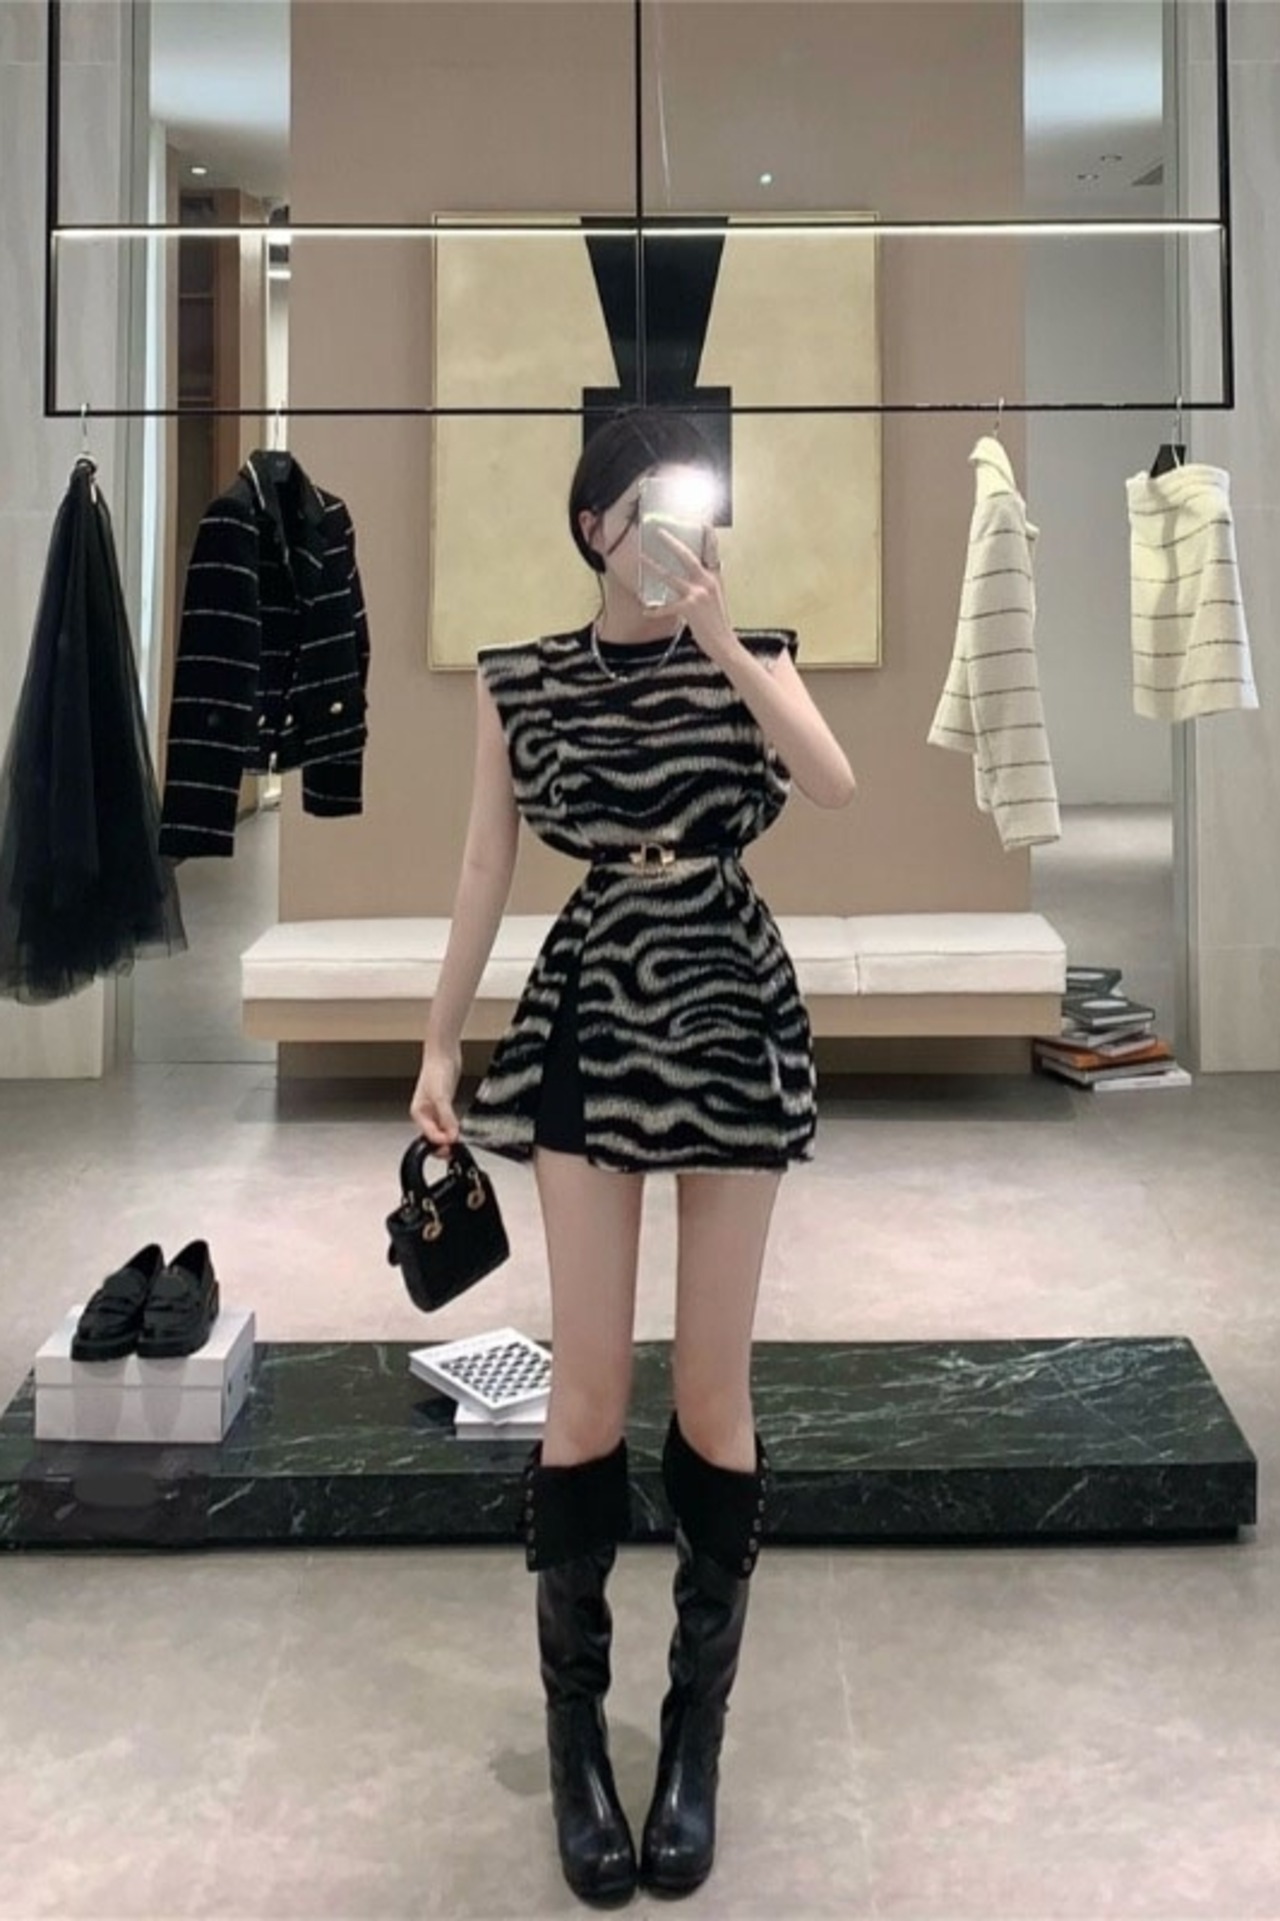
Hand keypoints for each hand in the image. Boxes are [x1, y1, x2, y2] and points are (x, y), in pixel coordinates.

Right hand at [410, 1044, 461, 1155]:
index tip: (453, 1144)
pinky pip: (449, 1122)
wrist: (443, 1054)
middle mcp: (425, 1114)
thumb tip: (452, 1136)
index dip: (441, 1143)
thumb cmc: (436, 1071)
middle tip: (455, 1148)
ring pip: (442, 1131)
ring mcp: (435, 1110)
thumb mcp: (441, 1097)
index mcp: (419, 1113)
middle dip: (444, 1144)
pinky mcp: (445, 1105)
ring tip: (459, 1139)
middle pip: (434, 1137)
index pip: (429, 1136)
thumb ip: (446, 1118)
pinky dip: (454, 1127)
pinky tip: (460, 1129)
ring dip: (449, 1137)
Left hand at [647, 526, 736, 664]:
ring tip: (641, 559)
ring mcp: (699, 594)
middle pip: (687, 556)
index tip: (702, 522)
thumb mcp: (716, 598)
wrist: (724, 643)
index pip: (712, 551)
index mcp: (715, 578)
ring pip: (671, 576)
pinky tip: (646, 611)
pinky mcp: (690, 608)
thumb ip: (706, 585)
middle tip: (659, 532)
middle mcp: (708, 582)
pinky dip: (655, 610)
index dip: (707, 535)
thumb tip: (692, 579)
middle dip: (672, 543)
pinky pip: (667, 606)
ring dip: (654, 567)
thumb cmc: (717, 623)